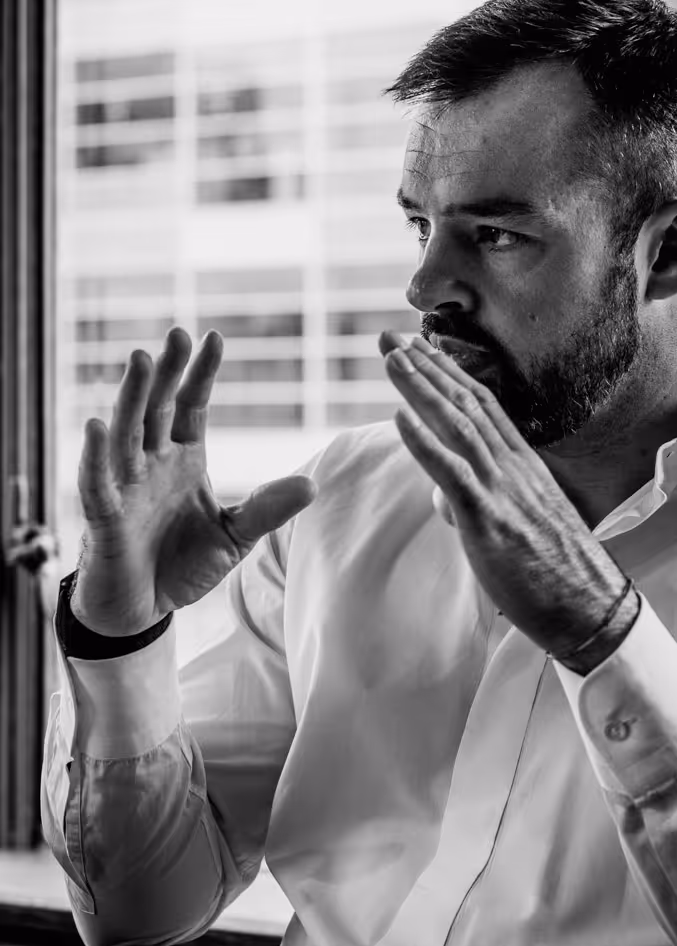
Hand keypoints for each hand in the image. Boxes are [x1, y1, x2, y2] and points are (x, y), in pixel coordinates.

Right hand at [73, 326, 317, 635]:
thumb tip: (312, 484)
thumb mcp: (235, 536)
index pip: (192, 406)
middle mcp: (151, 463)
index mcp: (183, 459)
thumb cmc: (182, 565)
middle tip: (176, 335)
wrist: (143, 610)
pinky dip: (95, 456)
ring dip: (132, 398)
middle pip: (158, 409)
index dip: (201, 374)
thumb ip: (267, 509)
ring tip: (140, 360)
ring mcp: (125, 487)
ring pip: (126, 434)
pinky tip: (97, 425)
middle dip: (167, 373)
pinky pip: (97, 483)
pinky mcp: (104, 518)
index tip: (213, 337)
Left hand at [378, 331, 627, 656]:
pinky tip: (399, 417)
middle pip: (465, 403)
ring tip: (392, 359)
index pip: (481, 406)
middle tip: (390, 336)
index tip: (420, 347)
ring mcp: (504, 489)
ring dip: (421, 389)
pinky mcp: (493, 519)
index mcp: (523, 464)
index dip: (448, 373)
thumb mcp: (518, 524)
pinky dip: (424, 441)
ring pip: (457, 425)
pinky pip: (453, 472)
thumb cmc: (555, 573)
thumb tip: (444, 499)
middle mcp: (514, 466)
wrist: (591, 607)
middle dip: (426, 367)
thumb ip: (481, 501)